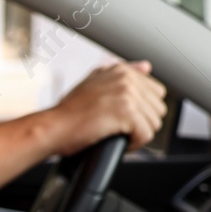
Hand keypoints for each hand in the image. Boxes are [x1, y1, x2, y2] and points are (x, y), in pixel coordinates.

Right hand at [45, 60, 167, 153]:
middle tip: (121, 130)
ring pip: (154, 123)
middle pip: (158, 108)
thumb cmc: (68, 112)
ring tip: (118, 136)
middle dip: (143, 123)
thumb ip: (120, 73)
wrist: (52, 128)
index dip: (143, 111)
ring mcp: (126, 94)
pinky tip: (119, 143)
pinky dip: (134, 144)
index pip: (156, 92)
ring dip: (138, 134)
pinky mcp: (126, 112)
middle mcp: (125, 78)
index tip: (125, 119)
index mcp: (121, 70)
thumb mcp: (93, 83)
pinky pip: (146, 134)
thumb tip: (146, 67)